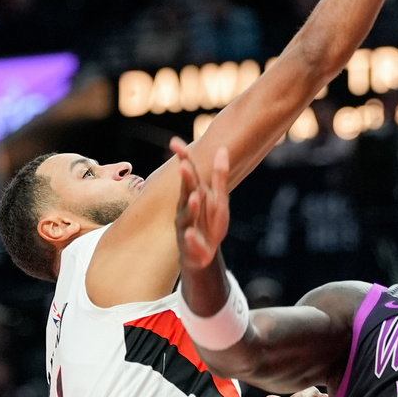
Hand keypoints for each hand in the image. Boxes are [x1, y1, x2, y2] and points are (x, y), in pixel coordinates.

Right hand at [172, 137, 230, 271]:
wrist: (203, 255)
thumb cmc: (209, 222)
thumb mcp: (218, 198)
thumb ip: (219, 175)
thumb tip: (222, 148)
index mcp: (194, 195)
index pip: (189, 174)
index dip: (183, 158)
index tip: (175, 141)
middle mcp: (186, 209)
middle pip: (186, 192)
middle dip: (186, 180)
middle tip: (184, 165)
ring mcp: (186, 227)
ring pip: (187, 217)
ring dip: (190, 207)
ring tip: (194, 198)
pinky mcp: (190, 246)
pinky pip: (190, 242)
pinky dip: (190, 238)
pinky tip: (191, 234)